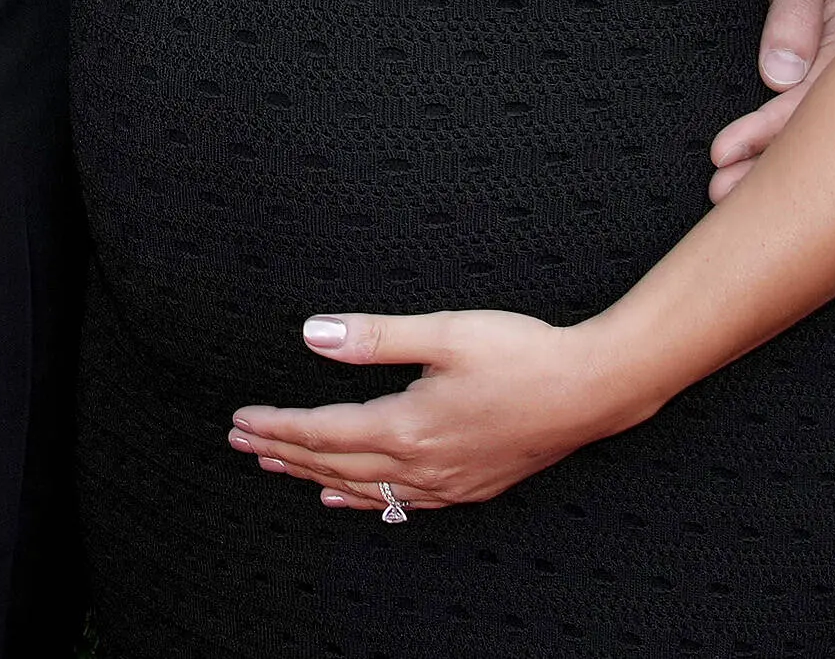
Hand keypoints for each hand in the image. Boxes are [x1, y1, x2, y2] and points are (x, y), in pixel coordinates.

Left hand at [228, 309, 634, 511]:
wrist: (594, 389)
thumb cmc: (524, 353)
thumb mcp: (445, 331)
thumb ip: (375, 337)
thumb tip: (313, 334)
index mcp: (409, 426)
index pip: (324, 432)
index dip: (278, 426)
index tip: (240, 420)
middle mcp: (423, 465)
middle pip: (335, 465)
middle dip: (284, 452)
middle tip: (241, 443)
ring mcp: (449, 483)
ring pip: (364, 488)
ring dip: (315, 476)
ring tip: (277, 466)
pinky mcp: (470, 487)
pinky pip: (402, 504)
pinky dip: (364, 501)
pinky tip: (346, 499)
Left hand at [709, 0, 834, 200]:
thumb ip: (792, 10)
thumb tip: (779, 75)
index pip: (815, 100)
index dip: (770, 131)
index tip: (723, 152)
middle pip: (816, 129)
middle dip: (769, 167)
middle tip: (719, 193)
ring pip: (810, 131)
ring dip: (768, 164)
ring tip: (721, 192)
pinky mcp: (827, 80)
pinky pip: (804, 119)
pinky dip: (774, 145)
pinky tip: (747, 170)